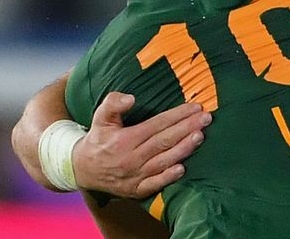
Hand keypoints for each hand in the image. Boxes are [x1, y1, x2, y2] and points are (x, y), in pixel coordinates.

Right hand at [72, 92, 211, 198]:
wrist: (82, 169)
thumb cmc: (99, 138)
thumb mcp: (100, 117)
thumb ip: (113, 103)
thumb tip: (130, 98)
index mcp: (124, 139)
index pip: (157, 124)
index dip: (177, 115)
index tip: (195, 107)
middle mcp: (130, 158)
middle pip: (164, 141)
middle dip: (187, 128)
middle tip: (207, 118)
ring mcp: (134, 176)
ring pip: (163, 161)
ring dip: (184, 149)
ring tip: (201, 136)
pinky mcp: (136, 190)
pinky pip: (154, 184)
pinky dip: (168, 177)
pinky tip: (183, 169)